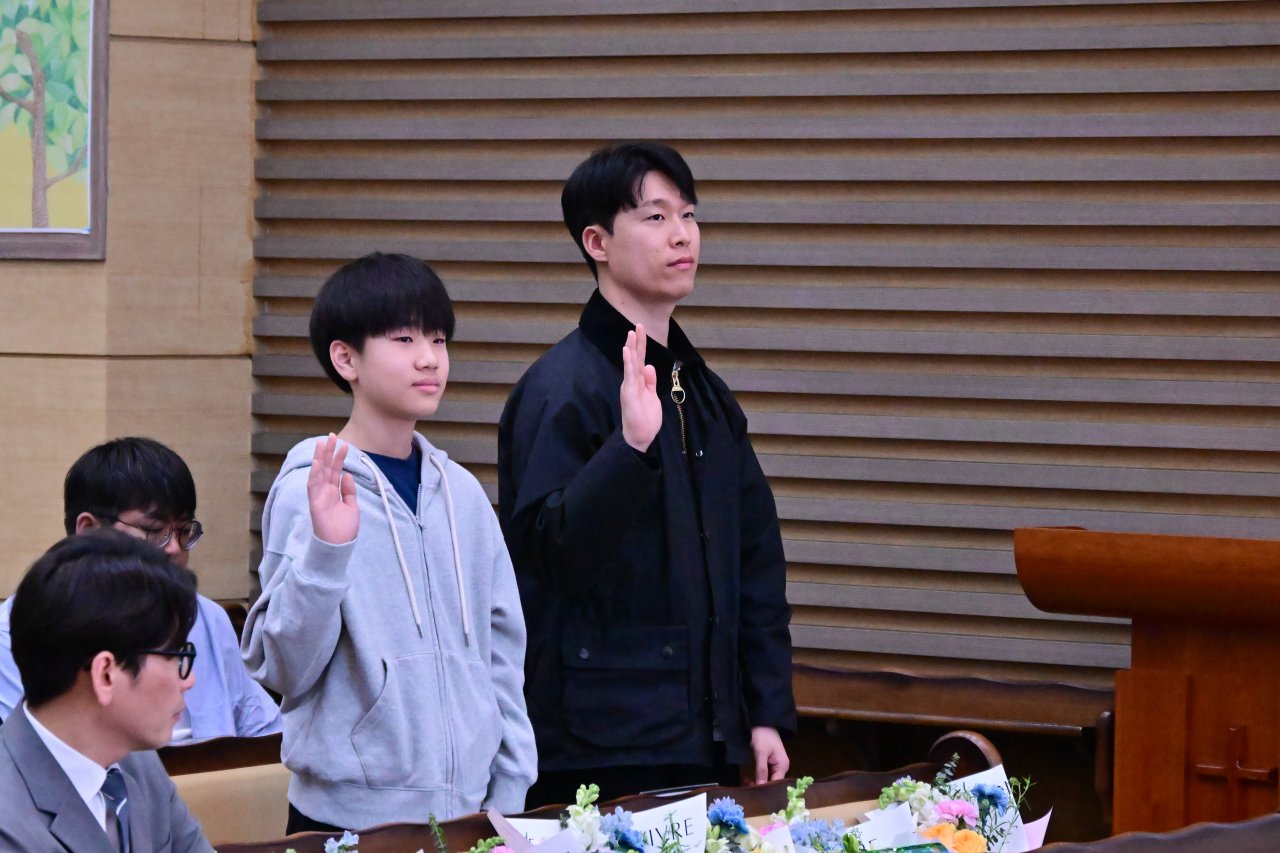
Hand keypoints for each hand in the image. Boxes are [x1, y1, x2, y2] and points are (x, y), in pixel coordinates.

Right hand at [308, 433, 358, 544]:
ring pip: (318, 474)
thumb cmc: (344, 529)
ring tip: (322, 443)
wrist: (340, 547)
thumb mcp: (352, 506)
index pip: (335, 470)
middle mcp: (324, 491)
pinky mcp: (315, 504)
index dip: (338, 456)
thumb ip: (348, 490)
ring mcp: (319, 497)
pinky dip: (315, 475)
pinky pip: (313, 487)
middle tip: (331, 436)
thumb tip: (347, 474)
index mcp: (333, 491)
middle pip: (325, 468)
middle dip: (328, 452)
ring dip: (320, 458)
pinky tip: (317, 463)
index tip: (343, 443)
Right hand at [620, 324, 661, 451]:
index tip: (641, 330)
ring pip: (631, 363)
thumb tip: (650, 366)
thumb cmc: (645, 419)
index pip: (640, 360)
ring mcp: (630, 386)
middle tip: (638, 325)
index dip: (642, 345)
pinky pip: (629, 374)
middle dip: (637, 341)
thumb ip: (650, 382)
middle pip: (635, 358)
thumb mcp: (652, 396)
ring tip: (631, 333)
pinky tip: (627, 350)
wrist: (640, 436)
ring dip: (631, 348)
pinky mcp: (629, 392)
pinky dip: (628, 362)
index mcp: (639, 382)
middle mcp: (632, 381)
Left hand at [750, 726, 789, 783]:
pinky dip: (758, 777)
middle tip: (746, 787)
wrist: (762, 722)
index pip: (775, 783)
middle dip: (760, 786)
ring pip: (768, 779)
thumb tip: (760, 786)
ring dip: (758, 782)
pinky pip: (765, 774)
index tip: (753, 792)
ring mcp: (776, 766)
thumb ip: (761, 769)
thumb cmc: (762, 735)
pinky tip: (749, 780)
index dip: (765, 788)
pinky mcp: (770, 763)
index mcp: (783, 765)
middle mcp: (782, 767)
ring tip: (746, 784)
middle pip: (772, 782)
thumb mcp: (761, 752)